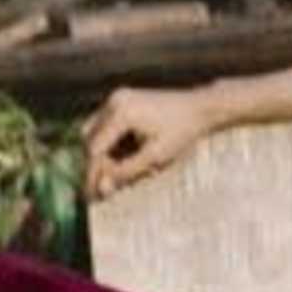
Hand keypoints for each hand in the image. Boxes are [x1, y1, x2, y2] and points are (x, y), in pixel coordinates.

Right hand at [84, 83, 218, 195]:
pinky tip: (128, 155)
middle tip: (104, 188)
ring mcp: (118, 98)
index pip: (95, 149)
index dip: (93, 174)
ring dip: (103, 153)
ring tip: (119, 172)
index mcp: (122, 113)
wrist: (201, 107)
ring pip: (95, 132)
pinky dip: (111, 142)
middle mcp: (115, 101)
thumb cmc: (182, 131)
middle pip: (90, 140)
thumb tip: (102, 188)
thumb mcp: (156, 156)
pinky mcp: (123, 99)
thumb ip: (127, 171)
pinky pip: (106, 125)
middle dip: (97, 164)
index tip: (94, 194)